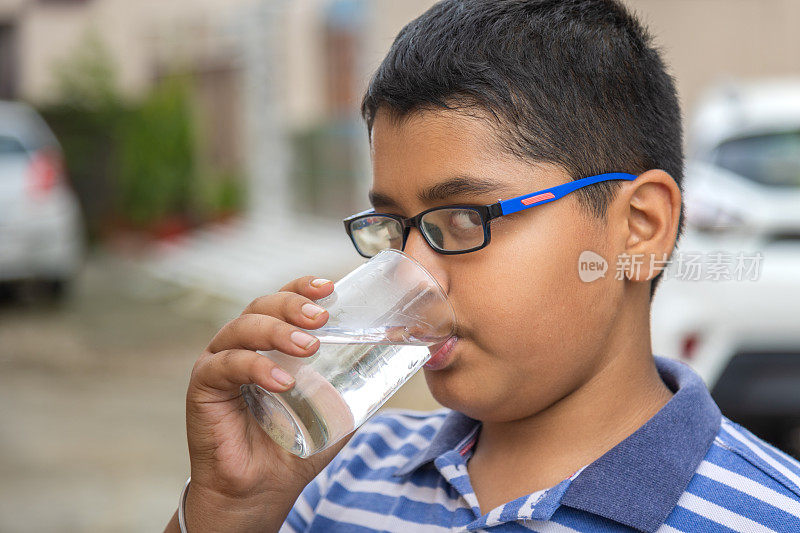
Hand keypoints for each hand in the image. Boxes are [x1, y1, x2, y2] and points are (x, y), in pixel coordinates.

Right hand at [181, 276, 355, 530]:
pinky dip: (255, 367)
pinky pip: (226, 365)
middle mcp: (242, 345)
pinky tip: (281, 380)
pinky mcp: (203, 387)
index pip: (283, 300)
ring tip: (309, 347)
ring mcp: (220, 363)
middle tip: (321, 319)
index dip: (303, 287)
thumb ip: (354, 385)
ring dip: (277, 331)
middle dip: (293, 304)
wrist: (262, 490)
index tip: (330, 287)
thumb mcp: (334, 409)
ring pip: (243, 328)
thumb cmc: (294, 448)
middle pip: (262, 306)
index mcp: (270, 342)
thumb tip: (394, 363)